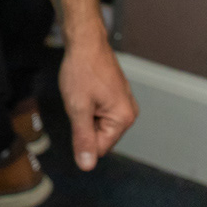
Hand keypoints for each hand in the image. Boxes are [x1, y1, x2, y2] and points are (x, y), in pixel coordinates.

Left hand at [58, 27, 136, 170]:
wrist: (85, 40)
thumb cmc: (82, 70)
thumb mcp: (78, 108)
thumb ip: (83, 139)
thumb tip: (86, 166)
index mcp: (124, 118)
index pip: (99, 148)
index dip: (82, 136)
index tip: (77, 113)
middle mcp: (129, 113)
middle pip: (100, 137)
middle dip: (84, 123)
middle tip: (79, 101)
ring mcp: (124, 103)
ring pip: (97, 124)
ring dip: (85, 113)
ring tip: (82, 94)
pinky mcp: (117, 96)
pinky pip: (99, 112)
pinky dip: (88, 105)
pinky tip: (85, 89)